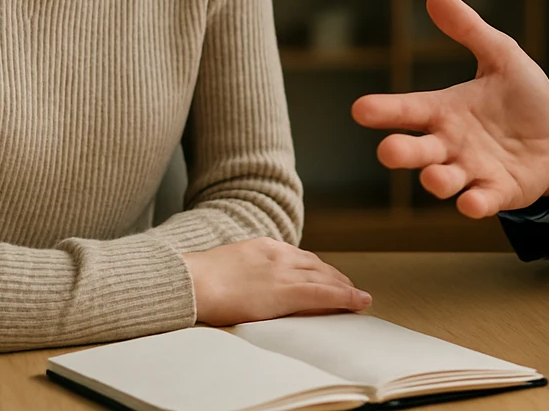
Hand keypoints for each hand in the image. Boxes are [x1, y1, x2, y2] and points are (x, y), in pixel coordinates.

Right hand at [181, 238, 370, 324]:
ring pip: (325, 278)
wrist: (190, 282)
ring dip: (345, 287)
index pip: (300, 256)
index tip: (325, 275)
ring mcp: (284, 272)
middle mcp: (279, 255)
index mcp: (264, 247)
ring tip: (357, 297)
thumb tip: (245, 281)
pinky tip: (358, 301)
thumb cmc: (197, 280)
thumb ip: (244, 270)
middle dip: (335, 277)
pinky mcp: (286, 291)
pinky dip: (345, 297)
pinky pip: (324, 294)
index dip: (317, 268)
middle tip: (348, 288)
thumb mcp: (227, 266)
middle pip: (317, 265)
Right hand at [351, 0, 548, 217]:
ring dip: (438, 180)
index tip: (360, 109)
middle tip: (389, 151)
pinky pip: (482, 200)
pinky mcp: (496, 192)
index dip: (385, 110)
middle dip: (402, 152)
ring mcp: (471, 171)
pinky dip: (475, 203)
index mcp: (445, 110)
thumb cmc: (521, 98)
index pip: (409, 109)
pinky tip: (472, 202)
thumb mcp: (502, 56)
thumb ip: (470, 30)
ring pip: (445, 179)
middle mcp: (450, 143)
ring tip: (436, 176)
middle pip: (418, 150)